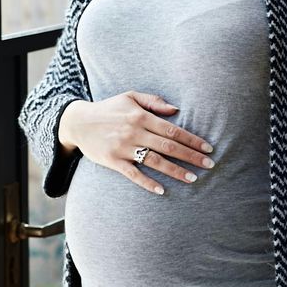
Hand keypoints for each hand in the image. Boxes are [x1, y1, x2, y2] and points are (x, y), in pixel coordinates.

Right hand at [58, 91, 215, 194]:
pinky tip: (162, 190)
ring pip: (154, 161)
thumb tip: (176, 110)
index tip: (207, 148)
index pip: (172, 129)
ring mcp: (123, 147)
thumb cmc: (108, 109)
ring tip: (193, 179)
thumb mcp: (129, 97)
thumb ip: (153, 101)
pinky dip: (147, 182)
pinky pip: (133, 174)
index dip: (191, 139)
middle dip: (190, 156)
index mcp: (140, 115)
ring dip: (175, 171)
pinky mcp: (113, 160)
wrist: (77, 122)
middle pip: (168, 146)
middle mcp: (133, 131)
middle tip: (209, 165)